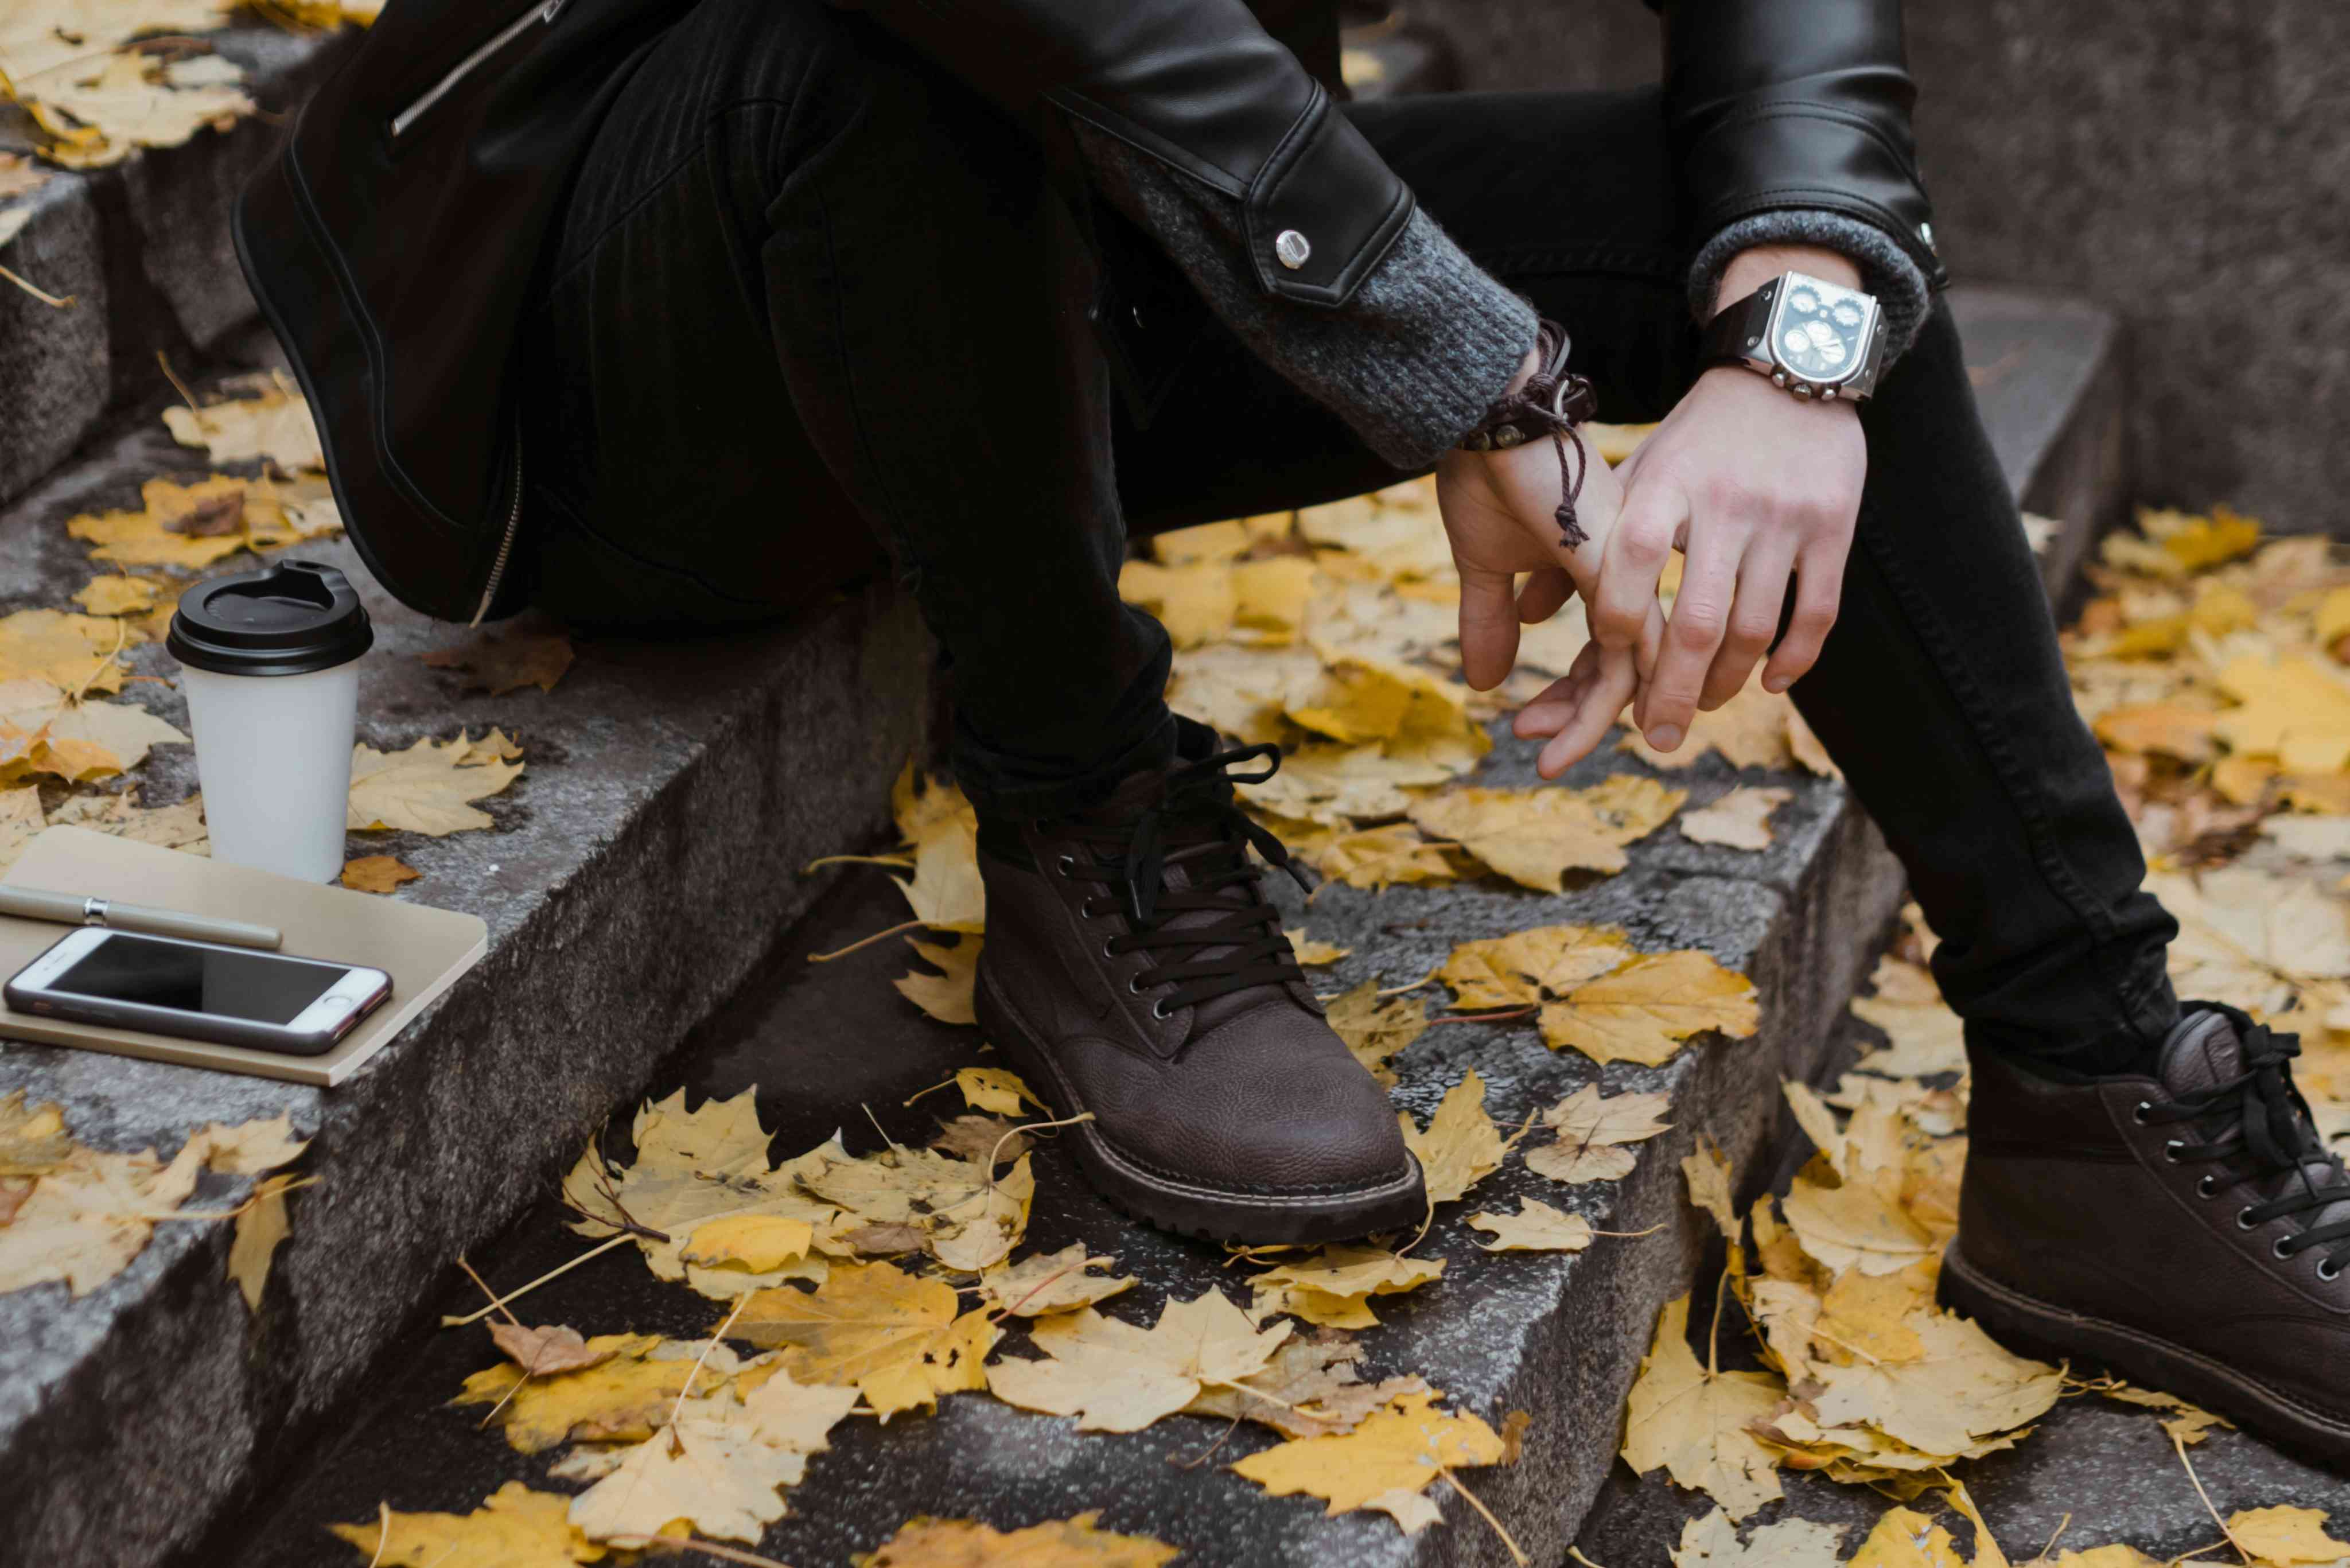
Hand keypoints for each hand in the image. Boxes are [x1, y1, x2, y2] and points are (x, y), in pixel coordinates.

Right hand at [1437, 367, 1662, 776]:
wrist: (1493, 421)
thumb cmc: (1488, 476)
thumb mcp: (1485, 564)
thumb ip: (1492, 620)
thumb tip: (1484, 682)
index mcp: (1604, 573)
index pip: (1602, 651)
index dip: (1567, 694)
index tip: (1525, 726)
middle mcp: (1630, 579)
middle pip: (1621, 669)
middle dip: (1577, 717)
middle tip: (1537, 749)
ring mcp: (1633, 579)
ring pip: (1631, 675)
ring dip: (1587, 722)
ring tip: (1551, 758)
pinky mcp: (1623, 579)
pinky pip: (1630, 660)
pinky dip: (1602, 706)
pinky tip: (1574, 735)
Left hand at [1586, 246, 1865, 752]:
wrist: (1786, 369)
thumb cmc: (1697, 438)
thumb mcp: (1637, 474)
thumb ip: (1589, 543)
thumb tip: (1528, 617)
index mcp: (1666, 485)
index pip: (1635, 559)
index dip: (1619, 617)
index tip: (1605, 662)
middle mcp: (1726, 504)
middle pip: (1697, 620)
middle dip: (1672, 690)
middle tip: (1656, 737)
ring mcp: (1784, 518)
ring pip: (1755, 627)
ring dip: (1727, 683)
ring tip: (1704, 707)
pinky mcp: (1833, 527)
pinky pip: (1815, 612)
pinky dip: (1793, 659)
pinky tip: (1768, 684)